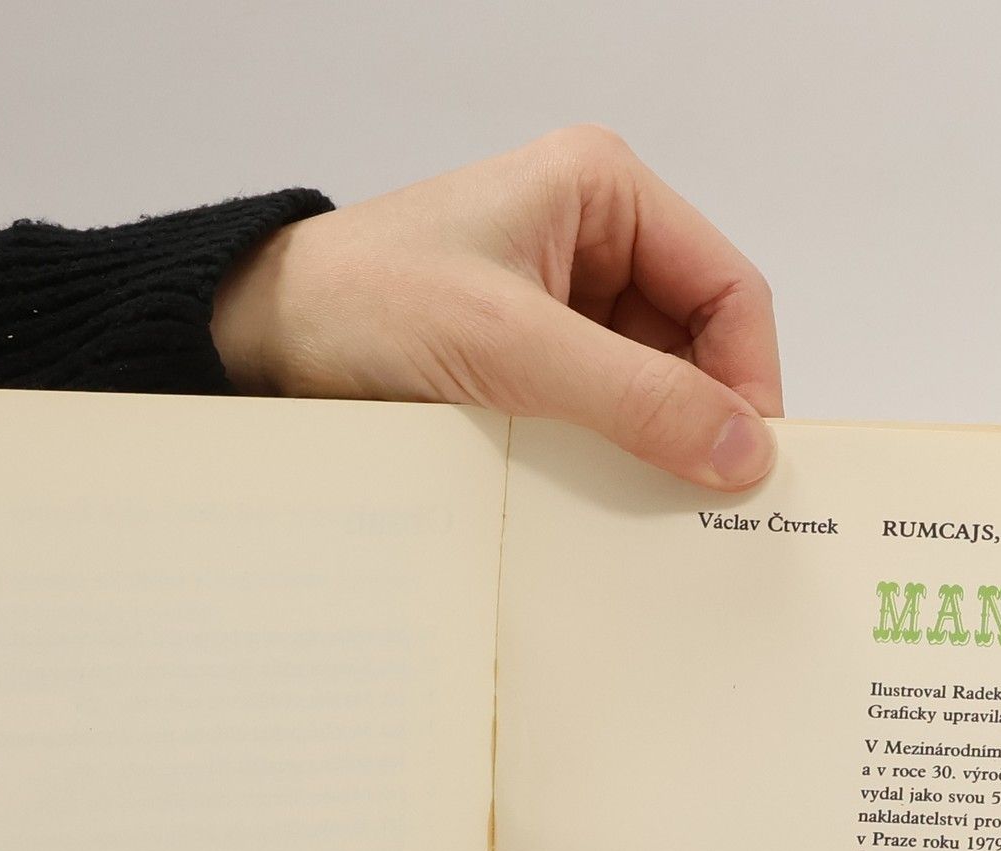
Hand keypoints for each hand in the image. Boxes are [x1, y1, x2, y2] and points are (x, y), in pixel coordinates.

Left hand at [212, 125, 782, 490]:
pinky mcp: (524, 362)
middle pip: (695, 345)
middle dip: (697, 421)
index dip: (747, 379)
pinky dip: (601, 459)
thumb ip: (633, 397)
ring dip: (645, 448)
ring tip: (639, 509)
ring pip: (647, 389)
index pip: (727, 289)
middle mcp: (591, 240)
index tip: (744, 466)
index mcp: (602, 192)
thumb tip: (742, 450)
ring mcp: (557, 305)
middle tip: (701, 507)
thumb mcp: (510, 348)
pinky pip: (595, 416)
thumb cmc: (361, 306)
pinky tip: (590, 500)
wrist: (253, 345)